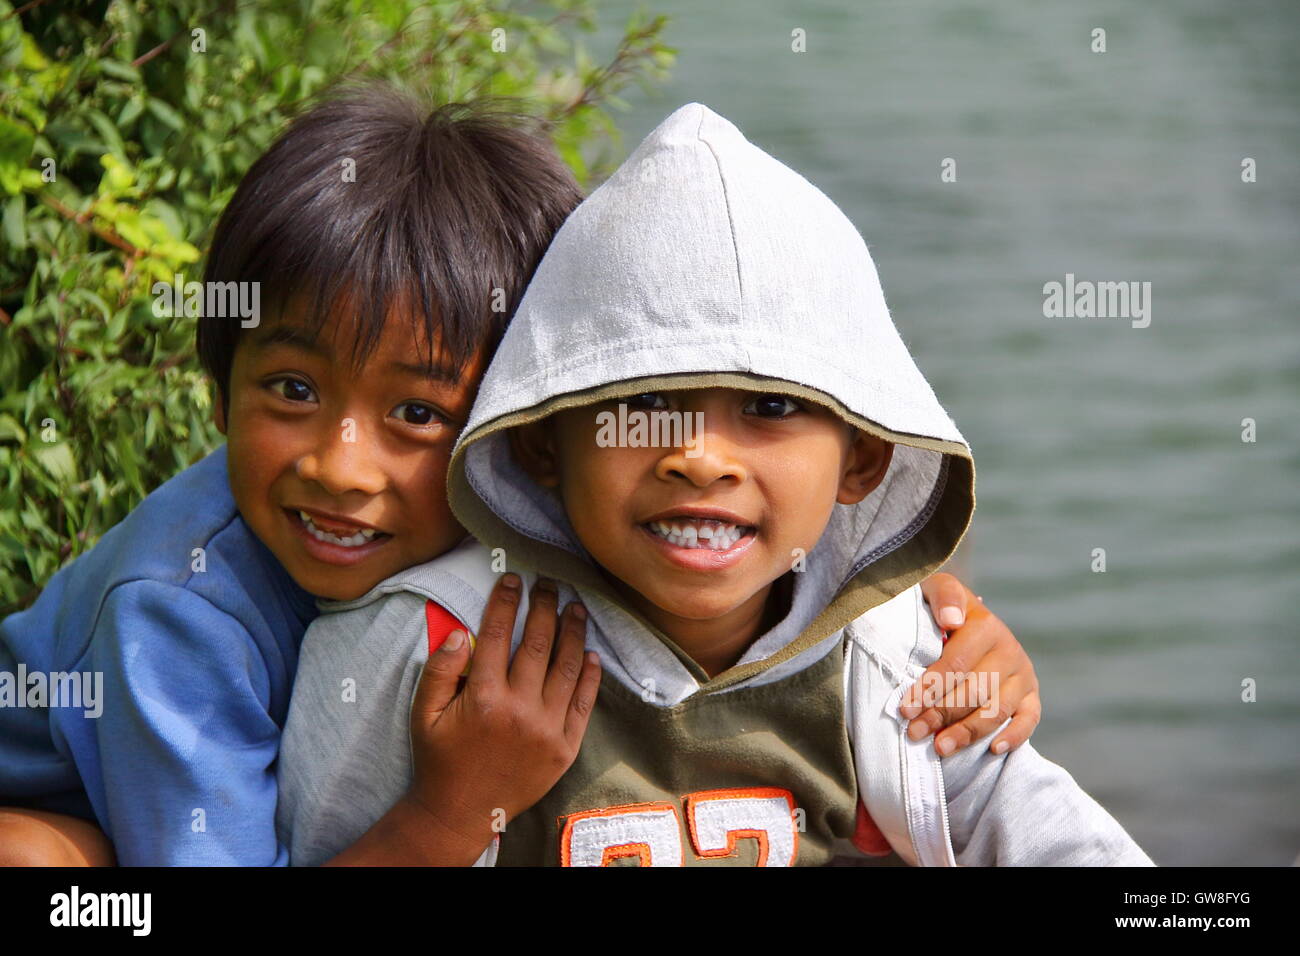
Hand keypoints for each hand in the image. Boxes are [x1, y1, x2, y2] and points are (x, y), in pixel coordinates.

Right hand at [405, 573, 600, 851]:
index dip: (507, 602)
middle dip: (545, 607)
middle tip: (549, 584)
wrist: (461, 812)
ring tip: (577, 608)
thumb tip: (461, 631)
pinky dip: (590, 676)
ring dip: (574, 633)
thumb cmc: (440, 759)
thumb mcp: (424, 713)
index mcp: (483, 697)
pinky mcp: (565, 747)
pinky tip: (591, 654)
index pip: (499, 634)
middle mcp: (519, 709)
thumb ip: (440, 669)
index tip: (513, 579)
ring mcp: (547, 729)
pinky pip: (584, 704)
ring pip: (567, 668)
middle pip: (539, 644)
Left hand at [904, 573, 1041, 757]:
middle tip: (915, 733)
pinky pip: (1029, 720)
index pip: (956, 664)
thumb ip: (943, 596)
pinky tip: (993, 750)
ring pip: (998, 710)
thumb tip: (951, 620)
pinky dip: (1015, 736)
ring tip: (940, 747)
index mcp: (985, 625)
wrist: (964, 617)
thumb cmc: (939, 610)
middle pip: (975, 691)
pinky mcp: (1032, 694)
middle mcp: (1010, 650)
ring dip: (968, 732)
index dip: (929, 688)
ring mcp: (1023, 674)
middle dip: (941, 714)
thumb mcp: (936, 590)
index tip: (905, 708)